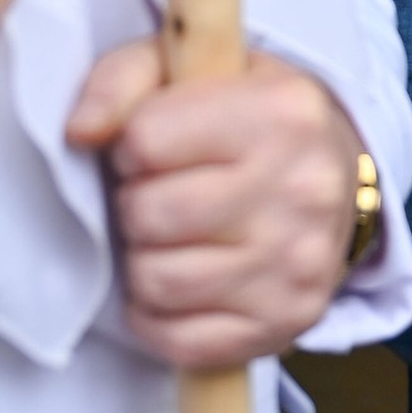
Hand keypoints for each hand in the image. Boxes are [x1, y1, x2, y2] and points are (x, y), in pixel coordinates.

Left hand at [69, 39, 364, 368]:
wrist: (332, 178)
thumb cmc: (244, 120)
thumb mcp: (189, 72)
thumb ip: (121, 82)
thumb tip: (79, 133)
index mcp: (284, 111)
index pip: (146, 138)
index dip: (132, 145)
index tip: (152, 148)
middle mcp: (304, 189)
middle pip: (150, 214)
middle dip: (135, 205)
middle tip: (159, 195)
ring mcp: (300, 264)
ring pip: (158, 281)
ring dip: (144, 261)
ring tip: (169, 238)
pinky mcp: (288, 322)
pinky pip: (178, 340)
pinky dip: (157, 316)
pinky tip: (177, 283)